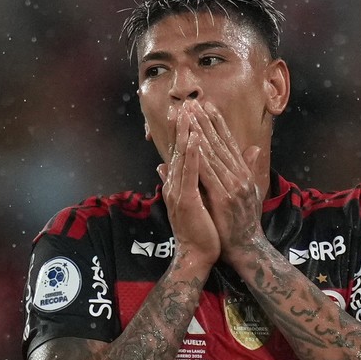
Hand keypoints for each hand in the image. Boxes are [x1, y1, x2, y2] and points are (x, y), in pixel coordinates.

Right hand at [157, 104, 220, 269]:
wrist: (196, 256)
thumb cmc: (198, 230)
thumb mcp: (190, 200)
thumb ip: (179, 182)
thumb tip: (162, 167)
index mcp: (178, 183)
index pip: (180, 153)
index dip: (183, 132)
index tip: (186, 111)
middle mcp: (175, 184)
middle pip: (178, 149)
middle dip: (181, 126)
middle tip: (183, 103)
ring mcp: (178, 190)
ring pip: (182, 156)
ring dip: (185, 132)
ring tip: (188, 112)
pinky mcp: (186, 199)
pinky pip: (189, 172)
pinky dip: (192, 154)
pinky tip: (195, 138)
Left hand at [187, 101, 263, 265]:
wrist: (246, 247)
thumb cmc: (243, 222)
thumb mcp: (248, 191)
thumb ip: (248, 168)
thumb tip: (253, 148)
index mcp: (242, 172)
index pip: (228, 142)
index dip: (217, 122)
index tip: (206, 105)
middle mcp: (239, 175)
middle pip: (219, 143)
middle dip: (205, 120)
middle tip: (193, 102)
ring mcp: (233, 185)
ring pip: (213, 153)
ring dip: (199, 132)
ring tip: (189, 115)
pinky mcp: (224, 197)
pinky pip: (208, 173)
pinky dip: (199, 156)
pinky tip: (191, 142)